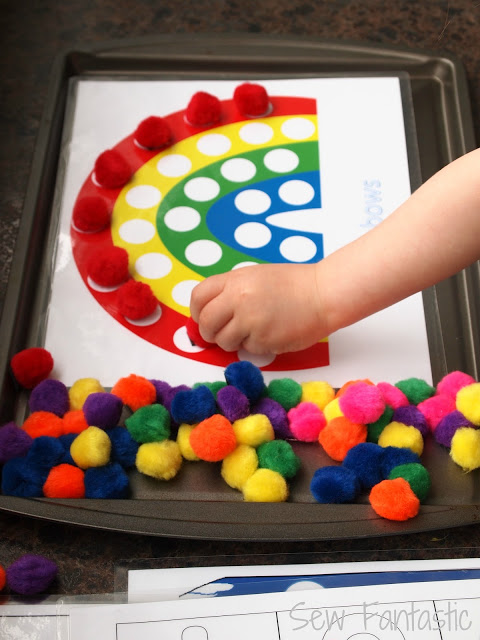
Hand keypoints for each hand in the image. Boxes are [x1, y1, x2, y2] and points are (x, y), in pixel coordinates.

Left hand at [190, 263, 325, 354]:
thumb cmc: (293, 285)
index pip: (198, 297)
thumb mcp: (256, 277)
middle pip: (205, 323)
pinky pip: (247, 348)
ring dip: (233, 341)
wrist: (323, 294)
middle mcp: (238, 299)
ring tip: (252, 331)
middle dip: (210, 333)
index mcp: (235, 280)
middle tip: (221, 334)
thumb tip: (209, 313)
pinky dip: (255, 345)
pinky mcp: (263, 340)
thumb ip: (231, 291)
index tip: (203, 318)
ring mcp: (250, 321)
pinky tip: (271, 333)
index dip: (197, 312)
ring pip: (224, 341)